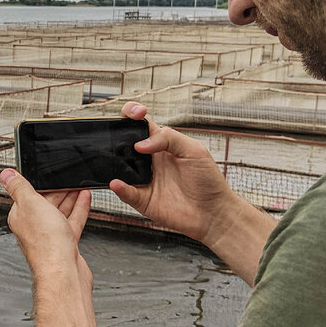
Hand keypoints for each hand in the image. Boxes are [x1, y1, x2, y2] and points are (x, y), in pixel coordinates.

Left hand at [0, 169, 93, 297]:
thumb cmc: (45, 244)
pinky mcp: (65, 243)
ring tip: (78, 185)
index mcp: (21, 216)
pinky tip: (84, 199)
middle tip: (67, 178)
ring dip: (69, 197)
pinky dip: (79, 209)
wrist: (64, 272)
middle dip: (57, 189)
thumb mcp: (30, 204)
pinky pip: (72, 222)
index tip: (48, 173)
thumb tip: (5, 174)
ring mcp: (51, 235)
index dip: (40, 183)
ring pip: (60, 212)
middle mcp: (34, 226)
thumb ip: (18, 187)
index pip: (28, 194)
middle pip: (45, 202)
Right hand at [108, 102, 235, 243]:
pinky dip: (119, 187)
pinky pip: (125, 192)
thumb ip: (169, 138)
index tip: (136, 113)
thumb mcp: (194, 150)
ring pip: (119, 167)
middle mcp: (149, 160)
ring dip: (113, 162)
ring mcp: (143, 179)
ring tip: (111, 158)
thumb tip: (140, 143)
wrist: (213, 213)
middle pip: (124, 143)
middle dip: (116, 135)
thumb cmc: (208, 180)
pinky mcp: (142, 199)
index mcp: (161, 144)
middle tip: (117, 136)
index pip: (141, 124)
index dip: (133, 113)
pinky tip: (117, 183)